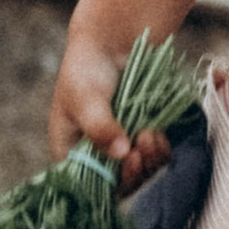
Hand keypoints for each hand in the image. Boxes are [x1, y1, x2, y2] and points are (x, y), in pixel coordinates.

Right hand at [48, 28, 171, 185]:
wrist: (111, 43)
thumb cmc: (87, 70)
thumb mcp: (86, 99)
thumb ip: (100, 127)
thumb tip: (121, 153)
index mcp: (70, 152)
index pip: (86, 185)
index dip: (109, 183)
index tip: (127, 164)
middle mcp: (94, 156)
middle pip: (117, 184)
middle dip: (133, 172)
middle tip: (140, 150)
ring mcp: (119, 148)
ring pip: (139, 173)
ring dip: (148, 160)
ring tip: (149, 135)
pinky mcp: (139, 139)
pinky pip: (153, 157)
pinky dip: (158, 150)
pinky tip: (157, 134)